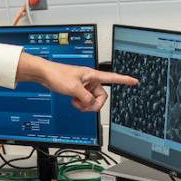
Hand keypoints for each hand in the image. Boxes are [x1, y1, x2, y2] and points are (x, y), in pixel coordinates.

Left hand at [18, 54, 137, 111]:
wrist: (45, 75)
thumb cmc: (57, 75)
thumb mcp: (74, 89)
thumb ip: (86, 98)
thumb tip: (91, 104)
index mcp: (93, 75)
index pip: (113, 77)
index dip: (125, 80)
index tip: (134, 80)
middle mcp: (91, 80)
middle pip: (102, 97)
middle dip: (93, 104)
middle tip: (84, 105)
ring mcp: (85, 86)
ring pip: (93, 100)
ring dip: (85, 105)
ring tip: (75, 102)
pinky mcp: (79, 90)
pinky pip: (85, 101)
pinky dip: (80, 104)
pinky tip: (73, 101)